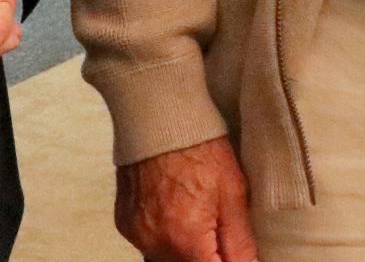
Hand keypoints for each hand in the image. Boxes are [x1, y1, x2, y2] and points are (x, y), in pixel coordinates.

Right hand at [116, 136, 259, 261]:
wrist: (160, 116)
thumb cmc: (200, 149)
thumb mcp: (233, 194)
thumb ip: (240, 243)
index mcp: (185, 242)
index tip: (232, 250)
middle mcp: (154, 245)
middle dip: (205, 255)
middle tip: (216, 227)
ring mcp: (136, 235)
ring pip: (165, 260)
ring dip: (184, 251)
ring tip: (196, 216)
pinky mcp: (124, 223)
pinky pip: (148, 244)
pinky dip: (164, 238)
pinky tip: (176, 212)